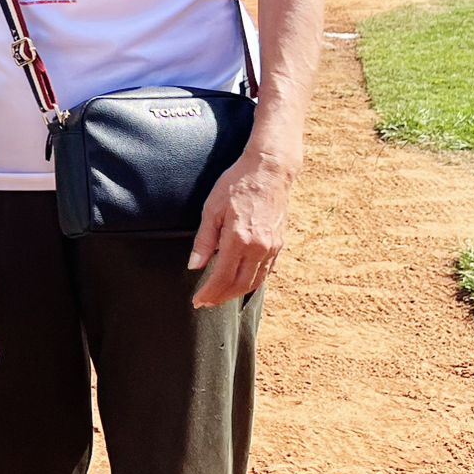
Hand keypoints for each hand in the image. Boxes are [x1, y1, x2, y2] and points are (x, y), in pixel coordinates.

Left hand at [187, 147, 294, 307]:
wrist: (269, 171)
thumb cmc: (237, 185)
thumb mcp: (212, 208)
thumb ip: (204, 240)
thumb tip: (194, 265)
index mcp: (239, 239)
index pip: (222, 277)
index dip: (209, 292)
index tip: (198, 301)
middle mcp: (259, 247)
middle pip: (240, 285)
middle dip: (222, 297)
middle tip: (206, 303)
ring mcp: (272, 247)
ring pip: (255, 281)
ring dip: (237, 293)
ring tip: (220, 296)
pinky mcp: (279, 244)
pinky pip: (266, 272)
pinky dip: (252, 282)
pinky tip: (241, 282)